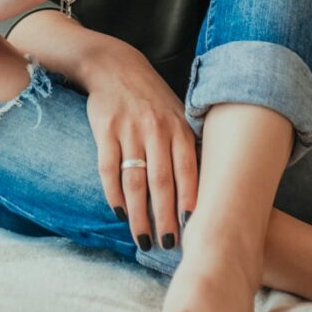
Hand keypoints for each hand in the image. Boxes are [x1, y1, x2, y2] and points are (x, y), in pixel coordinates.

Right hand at [85, 43, 198, 251]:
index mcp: (177, 126)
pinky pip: (109, 169)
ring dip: (139, 214)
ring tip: (144, 239)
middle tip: (168, 245)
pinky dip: (114, 194)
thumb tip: (206, 180)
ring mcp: (129, 130)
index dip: (190, 199)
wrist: (115, 66)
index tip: (194, 227)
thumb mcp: (176, 112)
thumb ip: (187, 143)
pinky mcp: (105, 131)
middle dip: (166, 217)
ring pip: (135, 181)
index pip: (187, 169)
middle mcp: (155, 129)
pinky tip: (119, 212)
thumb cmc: (151, 96)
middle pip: (161, 181)